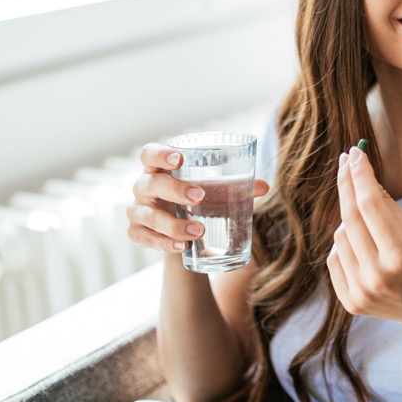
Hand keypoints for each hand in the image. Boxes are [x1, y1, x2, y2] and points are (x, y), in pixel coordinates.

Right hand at [127, 142, 269, 254]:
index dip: (160, 154)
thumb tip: (264, 186)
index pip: (149, 154)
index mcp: (160, 168)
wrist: (186, 231)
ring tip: (198, 232)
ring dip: (172, 224)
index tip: (180, 158)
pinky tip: (181, 247)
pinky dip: (163, 243)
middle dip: (174, 190)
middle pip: (150, 184)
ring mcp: (137, 211)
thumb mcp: (217, 191)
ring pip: (146, 215)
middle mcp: (144, 186)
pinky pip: (144, 238)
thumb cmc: (199, 199)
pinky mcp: (137, 233)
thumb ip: (237, 187)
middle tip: (199, 197)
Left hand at [328, 146, 401, 326]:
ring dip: (350, 220)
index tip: (356, 153)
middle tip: (347, 162)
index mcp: (400, 256)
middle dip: (347, 184)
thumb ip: (386, 204)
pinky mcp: (350, 303)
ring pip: (339, 236)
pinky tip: (362, 244)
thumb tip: (361, 175)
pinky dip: (345, 244)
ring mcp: (361, 292)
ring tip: (370, 223)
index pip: (370, 205)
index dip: (361, 175)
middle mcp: (377, 276)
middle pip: (349, 218)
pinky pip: (335, 258)